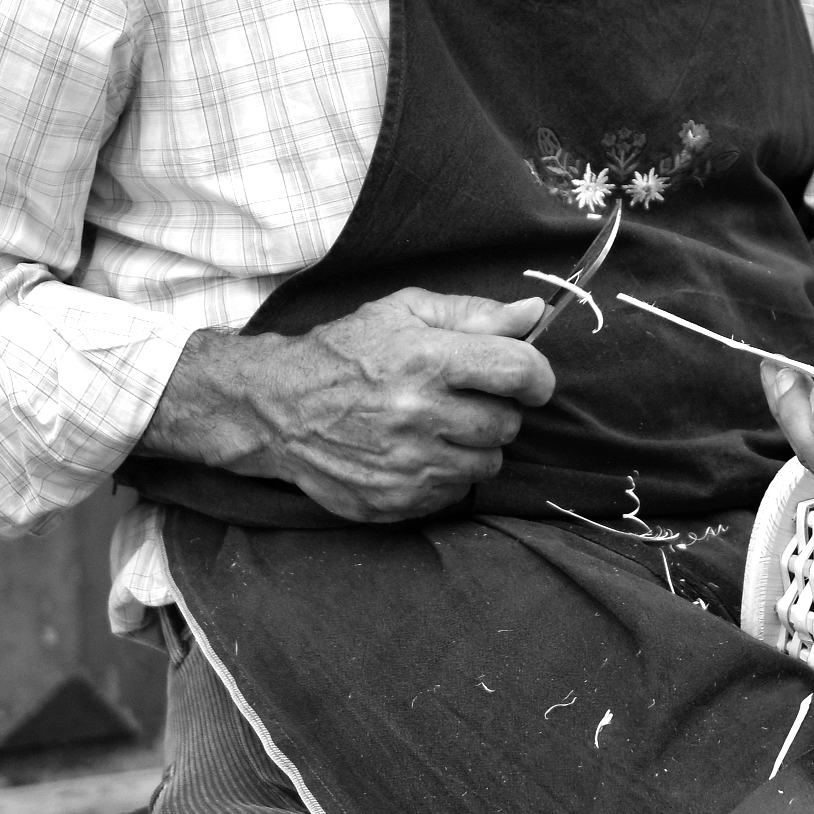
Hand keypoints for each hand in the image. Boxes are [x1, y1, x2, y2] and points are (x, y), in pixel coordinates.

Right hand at [142, 289, 554, 522]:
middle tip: (464, 400)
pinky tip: (416, 452)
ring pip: (486, 464)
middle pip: (507, 424)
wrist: (277, 409)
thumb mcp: (403, 313)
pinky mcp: (396, 501)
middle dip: (496, 410)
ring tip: (438, 426)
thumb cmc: (346, 353)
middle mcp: (419, 414)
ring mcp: (407, 464)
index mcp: (426, 359)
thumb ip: (473, 314)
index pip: (519, 372)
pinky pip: (455, 493)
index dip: (537, 376)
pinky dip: (446, 475)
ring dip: (473, 446)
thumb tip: (533, 313)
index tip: (528, 379)